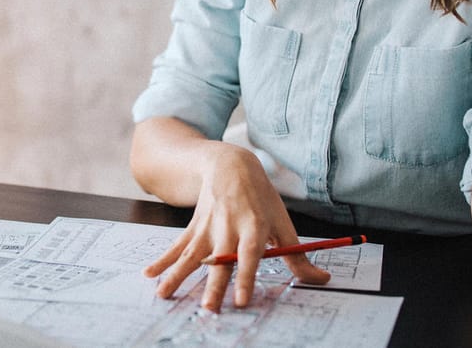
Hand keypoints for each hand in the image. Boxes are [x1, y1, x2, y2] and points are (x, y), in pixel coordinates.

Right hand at [142, 145, 329, 310]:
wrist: (230, 165)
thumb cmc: (261, 198)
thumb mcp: (283, 222)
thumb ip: (298, 256)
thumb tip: (321, 281)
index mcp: (253, 226)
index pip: (250, 255)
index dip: (246, 278)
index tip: (241, 300)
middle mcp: (228, 228)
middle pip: (220, 261)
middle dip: (213, 285)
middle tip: (208, 308)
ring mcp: (207, 228)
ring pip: (191, 255)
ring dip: (177, 276)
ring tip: (164, 295)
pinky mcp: (194, 228)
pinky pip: (177, 247)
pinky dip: (162, 261)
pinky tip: (150, 275)